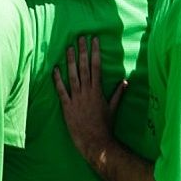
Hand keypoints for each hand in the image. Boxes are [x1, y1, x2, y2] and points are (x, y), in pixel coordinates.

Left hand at [54, 35, 125, 169]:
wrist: (95, 142)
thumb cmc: (105, 126)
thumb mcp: (113, 108)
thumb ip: (118, 94)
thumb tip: (126, 81)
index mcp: (97, 91)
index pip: (96, 67)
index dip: (95, 52)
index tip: (94, 40)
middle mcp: (87, 92)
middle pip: (84, 67)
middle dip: (83, 51)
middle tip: (80, 38)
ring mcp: (76, 99)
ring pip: (72, 76)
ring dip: (70, 61)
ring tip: (68, 48)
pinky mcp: (67, 107)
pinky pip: (61, 91)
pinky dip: (57, 80)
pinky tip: (55, 69)